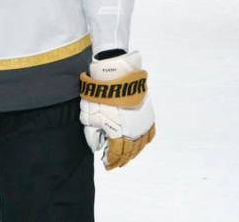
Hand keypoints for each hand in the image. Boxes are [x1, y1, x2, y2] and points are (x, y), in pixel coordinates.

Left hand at [79, 51, 155, 169]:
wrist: (116, 74)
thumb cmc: (100, 93)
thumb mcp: (89, 114)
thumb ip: (92, 131)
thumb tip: (96, 143)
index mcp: (119, 133)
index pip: (117, 153)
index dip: (112, 161)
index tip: (107, 165)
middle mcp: (133, 131)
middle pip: (129, 151)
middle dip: (122, 159)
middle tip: (116, 163)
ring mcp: (142, 123)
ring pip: (140, 144)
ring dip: (133, 152)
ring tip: (127, 156)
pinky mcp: (148, 114)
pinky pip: (149, 133)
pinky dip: (144, 140)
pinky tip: (140, 143)